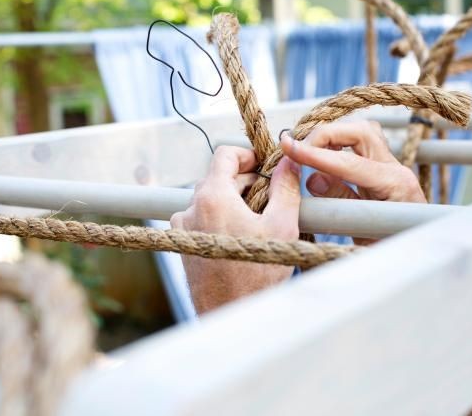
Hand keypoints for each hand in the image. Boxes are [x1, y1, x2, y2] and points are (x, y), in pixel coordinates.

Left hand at [170, 146, 300, 313]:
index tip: (264, 166)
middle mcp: (191, 208)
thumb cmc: (255, 275)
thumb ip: (285, 187)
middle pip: (220, 177)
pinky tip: (243, 236)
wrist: (230, 316)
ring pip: (212, 197)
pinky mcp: (183, 241)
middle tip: (271, 198)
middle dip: (247, 182)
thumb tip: (288, 162)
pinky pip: (203, 216)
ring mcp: (183, 226)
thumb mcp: (282, 226)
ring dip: (235, 201)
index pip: (225, 154)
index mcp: (212, 197)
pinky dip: (222, 217)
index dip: (248, 155)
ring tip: (259, 222)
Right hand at [280, 120, 425, 243]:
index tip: (290, 149)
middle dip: (325, 135)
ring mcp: (391, 167)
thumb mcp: (363, 235)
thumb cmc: (394, 250)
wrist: (417, 258)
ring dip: (332, 137)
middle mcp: (396, 169)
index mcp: (396, 185)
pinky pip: (360, 146)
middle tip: (297, 149)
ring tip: (306, 151)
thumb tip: (313, 178)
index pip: (349, 161)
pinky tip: (321, 158)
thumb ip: (340, 205)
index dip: (316, 154)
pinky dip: (337, 146)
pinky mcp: (383, 170)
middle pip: (360, 132)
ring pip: (361, 133)